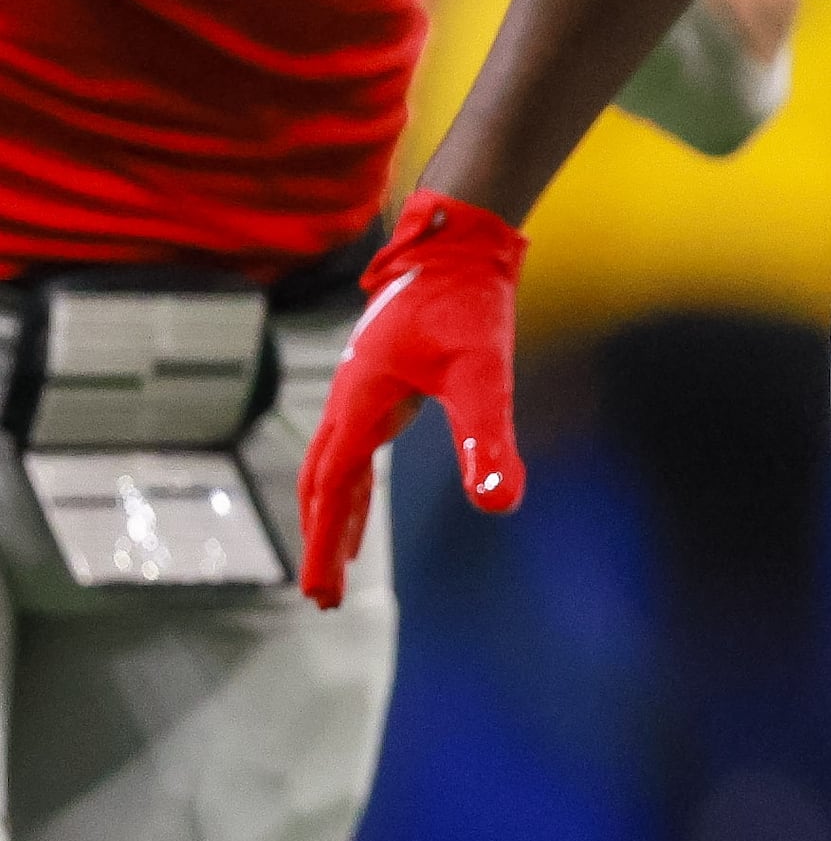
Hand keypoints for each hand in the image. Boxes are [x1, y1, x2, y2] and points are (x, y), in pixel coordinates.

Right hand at [298, 190, 528, 607]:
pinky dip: (349, 483)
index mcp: (359, 405)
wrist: (457, 244)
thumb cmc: (467, 303)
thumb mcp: (484, 373)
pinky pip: (352, 445)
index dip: (324, 545)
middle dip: (321, 540)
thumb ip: (488, 438)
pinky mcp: (378, 381)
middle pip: (321, 485)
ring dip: (331, 515)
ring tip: (336, 563)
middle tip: (322, 596)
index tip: (320, 595)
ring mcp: (358, 391)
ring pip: (332, 466)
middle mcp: (347, 401)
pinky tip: (359, 499)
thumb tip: (500, 504)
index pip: (331, 491)